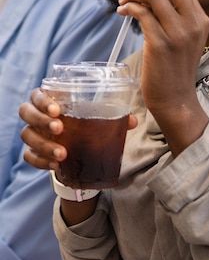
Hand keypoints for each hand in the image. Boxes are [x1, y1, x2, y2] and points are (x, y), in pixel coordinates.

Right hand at [19, 88, 137, 170]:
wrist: (76, 148)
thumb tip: (132, 121)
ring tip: (62, 153)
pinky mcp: (33, 152)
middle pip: (26, 112)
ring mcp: (34, 133)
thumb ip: (113, 117)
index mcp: (50, 100)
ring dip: (43, 144)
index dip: (43, 100)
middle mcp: (37, 114)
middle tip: (60, 128)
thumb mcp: (98, 118)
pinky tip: (56, 165)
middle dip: (41, 120)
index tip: (57, 110)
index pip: (37, 94)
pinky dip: (41, 161)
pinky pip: (28, 156)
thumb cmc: (84, 125)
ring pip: (26, 135)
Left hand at [117, 0, 208, 154]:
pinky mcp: (160, 44)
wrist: (175, 99)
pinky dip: (129, 7)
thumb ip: (177, 16)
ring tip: (124, 0)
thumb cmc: (175, 69)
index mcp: (201, 19)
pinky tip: (123, 11)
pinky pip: (141, 14)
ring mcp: (178, 34)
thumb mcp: (185, 38)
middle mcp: (193, 23)